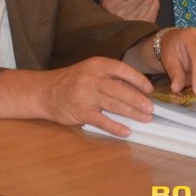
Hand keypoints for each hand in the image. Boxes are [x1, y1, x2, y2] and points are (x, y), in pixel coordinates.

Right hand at [0, 57, 155, 137]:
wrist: (44, 91)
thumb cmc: (71, 81)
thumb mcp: (90, 71)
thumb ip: (110, 78)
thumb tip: (136, 90)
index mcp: (96, 65)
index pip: (122, 69)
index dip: (138, 80)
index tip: (149, 90)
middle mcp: (91, 77)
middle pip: (120, 89)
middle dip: (138, 100)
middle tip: (152, 109)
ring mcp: (85, 94)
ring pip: (113, 104)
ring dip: (132, 113)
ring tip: (145, 119)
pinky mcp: (80, 111)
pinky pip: (101, 120)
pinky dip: (115, 127)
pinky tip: (126, 131)